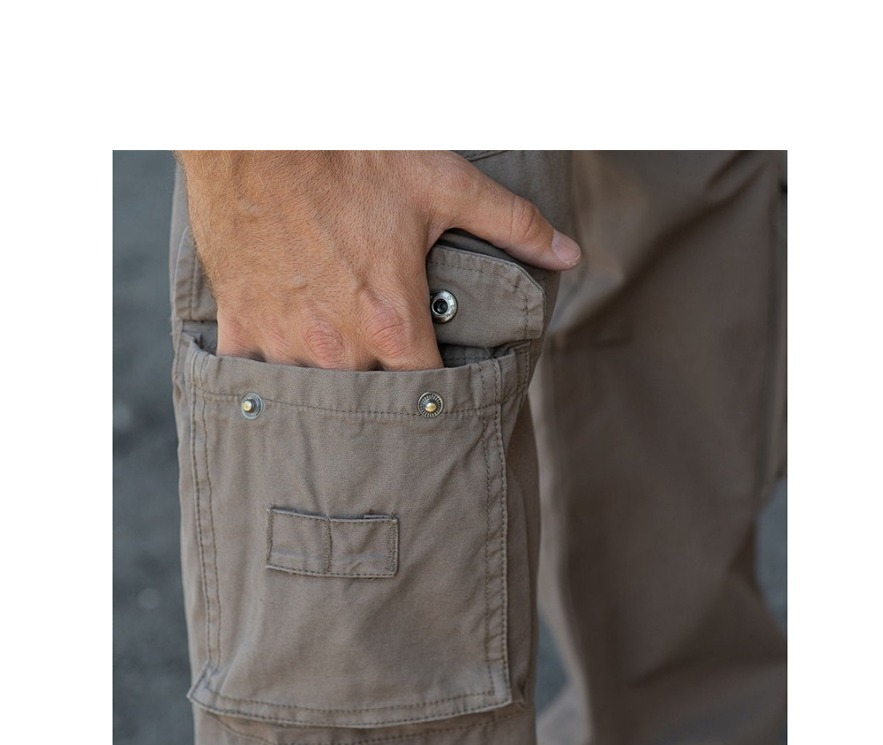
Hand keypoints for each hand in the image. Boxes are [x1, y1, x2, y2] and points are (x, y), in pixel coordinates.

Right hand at [177, 151, 580, 369]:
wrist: (253, 128)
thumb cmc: (350, 153)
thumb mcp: (443, 184)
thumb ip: (512, 225)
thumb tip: (568, 254)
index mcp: (392, 325)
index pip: (429, 397)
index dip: (441, 396)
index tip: (443, 388)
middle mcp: (339, 349)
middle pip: (373, 405)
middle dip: (386, 396)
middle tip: (393, 381)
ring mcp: (284, 343)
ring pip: (315, 398)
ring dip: (330, 389)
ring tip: (342, 371)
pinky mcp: (240, 328)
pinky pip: (254, 378)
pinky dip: (270, 374)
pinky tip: (286, 361)